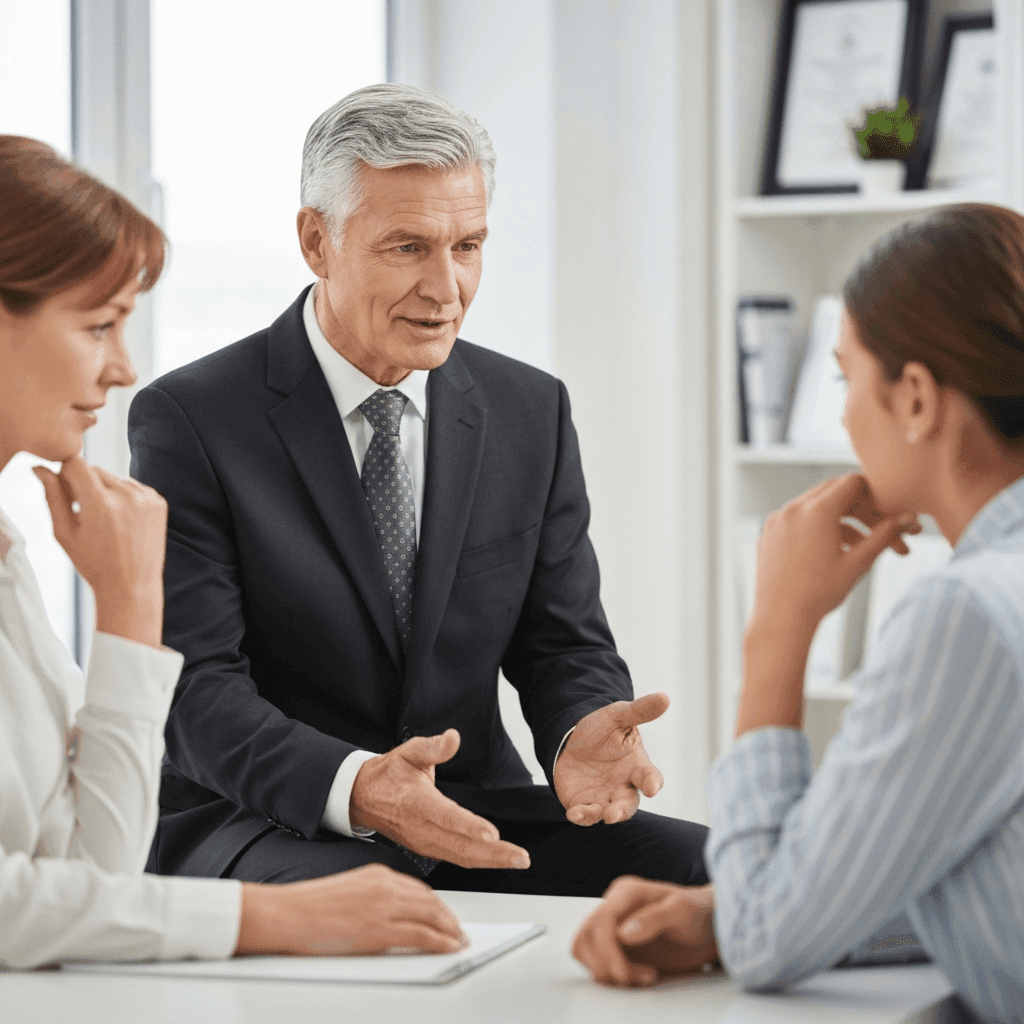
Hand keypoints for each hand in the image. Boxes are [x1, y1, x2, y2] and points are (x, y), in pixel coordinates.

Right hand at [32, 456, 167, 647]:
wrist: (132, 585)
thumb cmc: (94, 563)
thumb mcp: (64, 532)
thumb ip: (53, 496)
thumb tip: (41, 469)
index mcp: (101, 503)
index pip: (76, 463)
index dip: (65, 473)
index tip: (65, 491)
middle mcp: (127, 496)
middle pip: (95, 469)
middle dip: (84, 483)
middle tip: (83, 511)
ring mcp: (147, 498)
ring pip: (114, 477)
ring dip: (105, 490)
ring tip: (105, 520)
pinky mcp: (159, 501)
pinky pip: (133, 487)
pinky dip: (124, 497)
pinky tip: (122, 521)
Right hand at [236, 863, 466, 955]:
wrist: (286, 914)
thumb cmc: (307, 909)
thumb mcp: (347, 894)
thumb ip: (372, 900)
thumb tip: (391, 920)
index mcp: (377, 874)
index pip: (419, 889)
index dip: (437, 905)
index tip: (444, 916)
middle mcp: (385, 886)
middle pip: (430, 900)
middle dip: (449, 918)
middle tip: (459, 931)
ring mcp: (384, 906)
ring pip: (432, 916)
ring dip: (450, 930)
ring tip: (459, 942)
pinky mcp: (380, 930)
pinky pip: (422, 935)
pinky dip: (441, 942)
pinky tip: (449, 948)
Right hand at [349, 729, 529, 869]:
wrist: (363, 798)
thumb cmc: (388, 774)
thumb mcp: (407, 752)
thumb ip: (432, 746)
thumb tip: (453, 737)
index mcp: (416, 802)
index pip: (446, 817)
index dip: (469, 827)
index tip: (492, 834)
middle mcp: (421, 827)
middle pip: (460, 846)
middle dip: (493, 854)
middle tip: (521, 858)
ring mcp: (423, 842)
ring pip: (460, 857)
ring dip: (490, 861)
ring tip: (516, 860)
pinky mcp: (427, 849)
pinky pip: (455, 858)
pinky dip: (478, 862)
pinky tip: (496, 860)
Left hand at [553, 693, 667, 825]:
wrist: (572, 740)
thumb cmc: (601, 730)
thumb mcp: (618, 716)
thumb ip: (639, 711)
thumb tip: (665, 697)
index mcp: (636, 766)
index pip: (649, 777)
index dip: (652, 783)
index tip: (652, 787)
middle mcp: (622, 786)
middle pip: (628, 804)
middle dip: (623, 810)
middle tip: (616, 813)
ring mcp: (603, 797)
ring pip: (608, 812)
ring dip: (604, 815)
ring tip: (602, 815)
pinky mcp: (584, 803)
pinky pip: (585, 815)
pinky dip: (582, 817)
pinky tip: (574, 814)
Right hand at [572, 876, 717, 986]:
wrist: (708, 926)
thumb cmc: (699, 912)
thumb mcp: (683, 911)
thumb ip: (654, 918)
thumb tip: (623, 933)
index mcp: (627, 892)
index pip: (601, 919)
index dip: (607, 949)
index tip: (623, 973)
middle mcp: (615, 907)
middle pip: (586, 936)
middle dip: (606, 963)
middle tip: (634, 977)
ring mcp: (613, 926)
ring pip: (585, 949)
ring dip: (606, 970)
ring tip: (640, 976)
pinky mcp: (615, 944)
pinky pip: (596, 960)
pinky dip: (610, 974)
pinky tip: (637, 976)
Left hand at [752, 472, 919, 631]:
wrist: (781, 619)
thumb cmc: (821, 593)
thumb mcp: (859, 562)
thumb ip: (884, 535)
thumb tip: (909, 518)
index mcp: (816, 510)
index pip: (852, 482)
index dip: (875, 494)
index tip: (890, 511)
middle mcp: (792, 508)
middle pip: (834, 493)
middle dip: (862, 509)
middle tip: (885, 530)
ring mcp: (777, 520)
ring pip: (816, 508)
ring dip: (842, 522)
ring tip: (865, 548)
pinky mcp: (768, 534)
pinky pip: (798, 521)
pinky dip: (818, 529)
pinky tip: (836, 551)